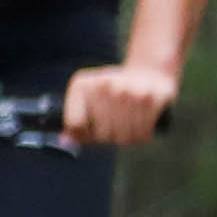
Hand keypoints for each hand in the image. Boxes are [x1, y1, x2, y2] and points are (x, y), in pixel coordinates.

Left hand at [63, 56, 177, 148]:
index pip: (76, 125)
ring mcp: (127, 90)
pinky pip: (143, 132)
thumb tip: (65, 143)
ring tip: (129, 128)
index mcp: (81, 85)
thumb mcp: (88, 102)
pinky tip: (142, 127)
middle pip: (102, 134)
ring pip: (123, 137)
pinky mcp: (150, 97)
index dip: (85, 134)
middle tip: (115, 129)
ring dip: (127, 138)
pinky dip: (143, 135)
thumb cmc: (111, 94)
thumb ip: (75, 124)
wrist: (147, 73)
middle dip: (109, 137)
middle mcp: (103, 84)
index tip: (93, 129)